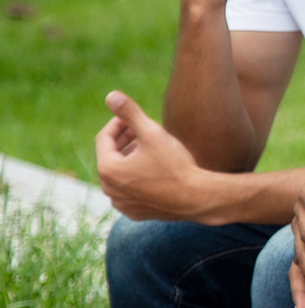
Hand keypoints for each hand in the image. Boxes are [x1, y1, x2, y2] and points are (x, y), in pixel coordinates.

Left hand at [94, 91, 203, 220]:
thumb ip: (130, 114)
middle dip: (124, 141)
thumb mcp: (153, 134)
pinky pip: (129, 191)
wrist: (197, 198)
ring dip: (130, 159)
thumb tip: (110, 95)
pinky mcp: (133, 212)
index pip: (104, 138)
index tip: (133, 117)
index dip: (118, 123)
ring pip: (120, 174)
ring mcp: (121, 203)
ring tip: (150, 149)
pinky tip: (154, 171)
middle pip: (110, 156)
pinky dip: (136, 178)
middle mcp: (109, 189)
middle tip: (142, 130)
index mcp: (108, 169)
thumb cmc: (176, 165)